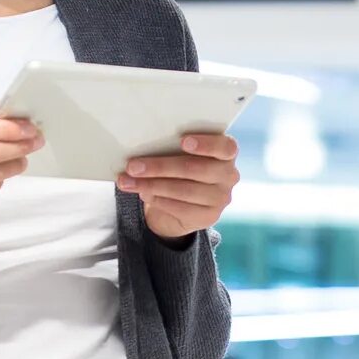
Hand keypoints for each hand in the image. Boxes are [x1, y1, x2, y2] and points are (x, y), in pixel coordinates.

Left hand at [119, 131, 241, 240]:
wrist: (182, 203)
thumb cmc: (178, 168)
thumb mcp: (179, 154)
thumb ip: (172, 148)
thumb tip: (141, 146)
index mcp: (227, 153)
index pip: (226, 147)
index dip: (206, 144)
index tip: (182, 141)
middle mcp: (229, 175)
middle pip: (195, 169)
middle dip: (160, 167)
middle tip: (133, 166)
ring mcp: (221, 198)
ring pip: (184, 190)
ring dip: (152, 185)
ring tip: (129, 181)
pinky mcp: (209, 217)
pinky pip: (180, 208)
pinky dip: (158, 200)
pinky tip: (143, 193)